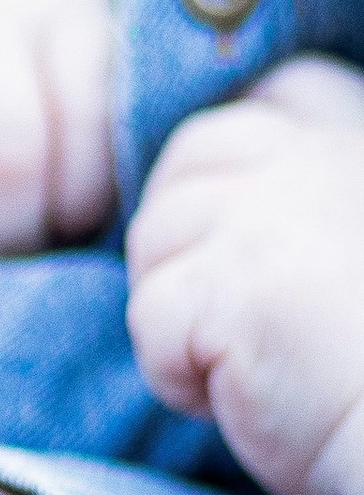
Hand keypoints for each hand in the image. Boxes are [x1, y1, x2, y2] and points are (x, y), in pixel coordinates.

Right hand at [0, 0, 115, 280]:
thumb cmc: (11, 41)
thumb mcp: (80, 30)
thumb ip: (123, 105)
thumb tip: (157, 223)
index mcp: (53, 4)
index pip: (88, 116)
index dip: (85, 199)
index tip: (73, 230)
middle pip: (0, 147)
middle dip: (8, 239)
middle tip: (4, 267)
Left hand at [127, 58, 363, 494]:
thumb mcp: (361, 243)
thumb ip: (323, 207)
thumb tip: (239, 223)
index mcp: (362, 142)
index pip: (276, 98)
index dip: (240, 168)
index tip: (262, 249)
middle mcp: (318, 157)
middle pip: (192, 160)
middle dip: (190, 239)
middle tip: (239, 315)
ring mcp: (270, 212)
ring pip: (156, 237)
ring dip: (183, 311)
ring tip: (257, 360)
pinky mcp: (233, 283)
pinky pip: (152, 314)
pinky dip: (177, 371)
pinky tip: (245, 396)